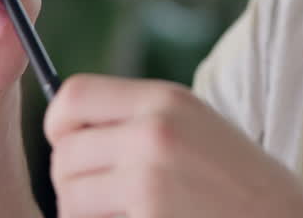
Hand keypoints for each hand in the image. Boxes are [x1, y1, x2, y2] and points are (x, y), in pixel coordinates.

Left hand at [44, 74, 302, 217]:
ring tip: (130, 215)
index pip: (72, 96)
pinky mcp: (148, 217)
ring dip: (87, 214)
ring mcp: (150, 178)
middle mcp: (154, 131)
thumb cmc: (243, 186)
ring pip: (70, 198)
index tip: (72, 148)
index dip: (59, 125)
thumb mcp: (197, 127)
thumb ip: (139, 119)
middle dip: (74, 182)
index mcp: (166, 99)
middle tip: (107, 199)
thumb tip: (65, 127)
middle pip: (63, 154)